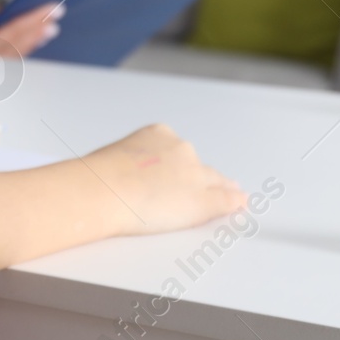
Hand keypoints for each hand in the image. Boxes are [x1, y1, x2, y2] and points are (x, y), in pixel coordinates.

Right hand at [0, 0, 62, 55]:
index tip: (52, 10)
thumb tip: (2, 9)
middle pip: (19, 46)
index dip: (34, 21)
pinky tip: (29, 45)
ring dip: (32, 42)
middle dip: (38, 31)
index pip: (13, 32)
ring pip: (15, 58)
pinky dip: (20, 52)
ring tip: (48, 29)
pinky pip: (6, 66)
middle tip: (56, 17)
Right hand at [79, 123, 246, 234]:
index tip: (176, 177)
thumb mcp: (111, 158)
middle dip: (200, 180)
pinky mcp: (203, 201)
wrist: (103, 190)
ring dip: (220, 191)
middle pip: (200, 167)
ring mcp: (194, 175)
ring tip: (226, 200)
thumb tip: (118, 176)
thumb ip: (126, 164)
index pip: (178, 151)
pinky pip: (227, 201)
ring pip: (216, 182)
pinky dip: (235, 203)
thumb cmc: (98, 177)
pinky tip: (241, 206)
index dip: (180, 167)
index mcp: (157, 134)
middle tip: (195, 194)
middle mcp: (180, 150)